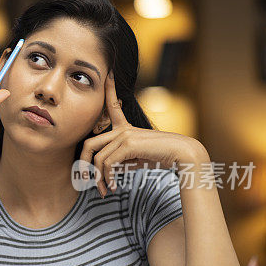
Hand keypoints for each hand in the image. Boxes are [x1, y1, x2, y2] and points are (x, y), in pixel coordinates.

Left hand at [79, 72, 204, 196]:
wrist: (182, 155)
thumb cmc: (161, 157)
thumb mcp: (137, 158)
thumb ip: (121, 160)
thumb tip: (106, 172)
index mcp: (125, 128)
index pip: (112, 105)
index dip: (108, 90)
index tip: (107, 73)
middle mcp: (122, 129)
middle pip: (89, 144)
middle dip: (83, 165)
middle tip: (84, 181)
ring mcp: (125, 135)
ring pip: (98, 159)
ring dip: (99, 179)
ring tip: (104, 191)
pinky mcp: (128, 144)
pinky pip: (108, 163)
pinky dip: (109, 178)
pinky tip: (115, 187)